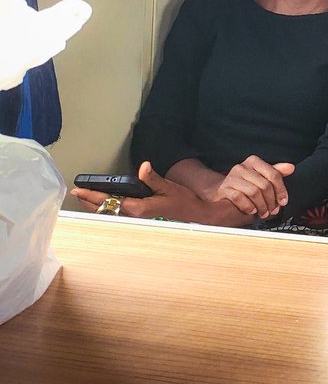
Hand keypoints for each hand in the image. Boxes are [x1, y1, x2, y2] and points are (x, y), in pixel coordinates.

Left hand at [71, 161, 209, 221]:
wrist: (194, 213)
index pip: (109, 201)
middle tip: (77, 192)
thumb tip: (143, 167)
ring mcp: (135, 216)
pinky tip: (103, 202)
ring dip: (95, 205)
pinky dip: (106, 206)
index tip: (80, 189)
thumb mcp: (169, 187)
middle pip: (105, 210)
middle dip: (89, 201)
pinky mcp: (138, 215)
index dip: (92, 196)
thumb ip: (153, 178)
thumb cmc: (183, 201)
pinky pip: (116, 211)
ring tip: (84, 196)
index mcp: (139, 208)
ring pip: (109, 212)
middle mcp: (134, 215)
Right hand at [215, 156, 294, 218]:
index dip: (281, 190)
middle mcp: (242, 167)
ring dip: (261, 206)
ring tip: (263, 213)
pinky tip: (252, 211)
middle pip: (265, 185)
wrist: (221, 190)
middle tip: (273, 210)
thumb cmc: (244, 183)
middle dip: (271, 201)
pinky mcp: (224, 189)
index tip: (283, 201)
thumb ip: (276, 172)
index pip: (274, 175)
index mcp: (254, 161)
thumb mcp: (261, 176)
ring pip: (254, 193)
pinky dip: (248, 207)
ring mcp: (232, 177)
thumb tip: (291, 167)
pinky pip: (239, 198)